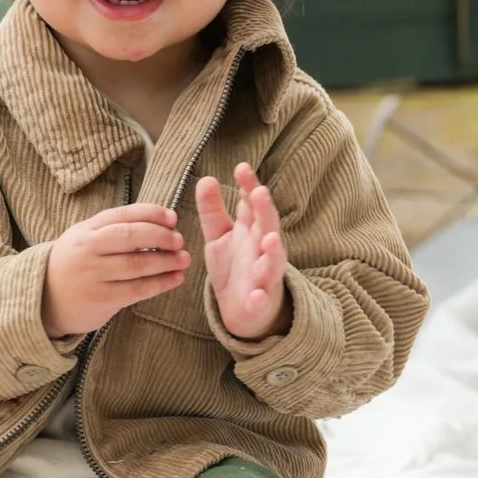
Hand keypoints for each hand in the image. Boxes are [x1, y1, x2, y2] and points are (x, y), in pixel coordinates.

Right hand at [40, 203, 188, 338]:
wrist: (45, 299)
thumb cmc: (75, 264)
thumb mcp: (84, 238)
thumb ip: (114, 228)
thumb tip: (159, 222)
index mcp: (86, 230)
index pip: (122, 215)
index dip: (150, 213)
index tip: (172, 217)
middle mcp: (88, 250)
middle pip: (130, 237)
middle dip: (160, 236)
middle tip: (179, 240)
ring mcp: (94, 275)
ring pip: (136, 264)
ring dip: (165, 261)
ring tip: (184, 259)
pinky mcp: (102, 299)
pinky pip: (137, 289)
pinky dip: (160, 283)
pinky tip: (175, 279)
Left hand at [195, 161, 289, 341]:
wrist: (243, 308)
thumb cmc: (234, 266)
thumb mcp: (219, 235)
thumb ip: (213, 210)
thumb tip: (205, 178)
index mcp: (252, 229)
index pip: (253, 203)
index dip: (249, 186)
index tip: (241, 168)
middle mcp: (262, 248)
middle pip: (267, 225)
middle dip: (265, 210)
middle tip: (259, 192)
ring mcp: (264, 274)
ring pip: (272, 261)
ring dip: (273, 251)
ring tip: (269, 239)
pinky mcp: (259, 300)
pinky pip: (261, 299)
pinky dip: (260, 298)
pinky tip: (256, 296)